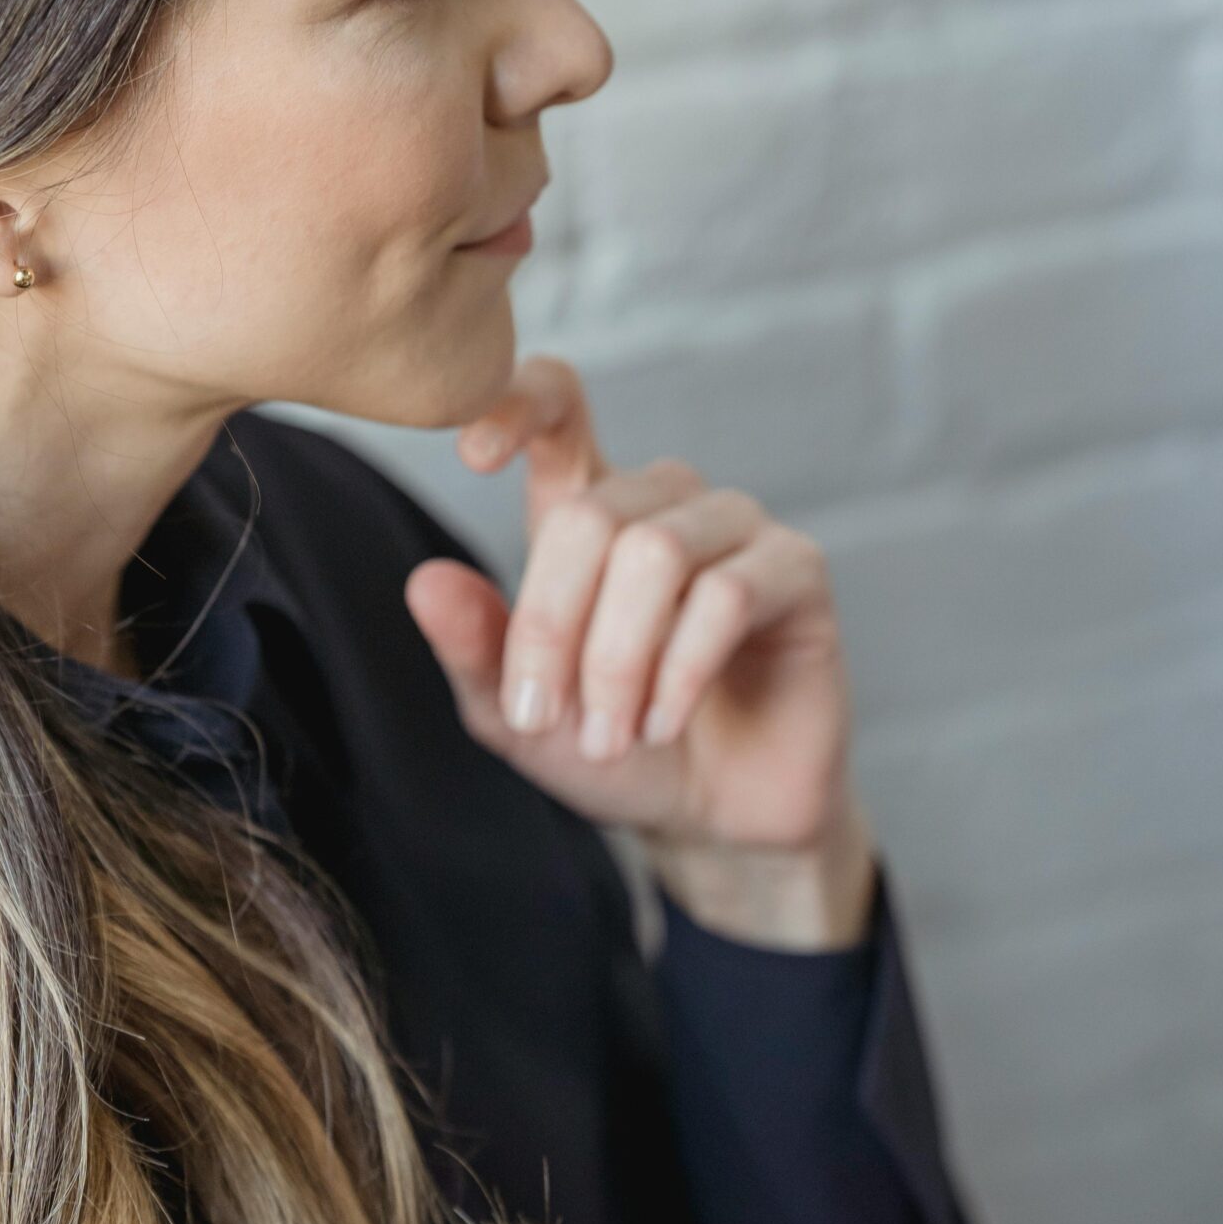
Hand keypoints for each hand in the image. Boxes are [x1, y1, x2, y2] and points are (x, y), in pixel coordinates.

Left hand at [401, 355, 877, 946]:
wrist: (715, 817)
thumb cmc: (618, 750)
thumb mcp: (519, 715)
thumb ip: (475, 648)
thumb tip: (426, 582)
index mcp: (591, 510)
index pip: (562, 411)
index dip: (518, 406)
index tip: (472, 455)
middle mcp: (664, 500)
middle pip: (591, 515)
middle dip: (553, 627)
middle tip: (544, 717)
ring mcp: (736, 527)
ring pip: (656, 553)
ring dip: (616, 662)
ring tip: (609, 737)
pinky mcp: (796, 570)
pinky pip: (727, 595)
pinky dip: (680, 672)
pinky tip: (662, 726)